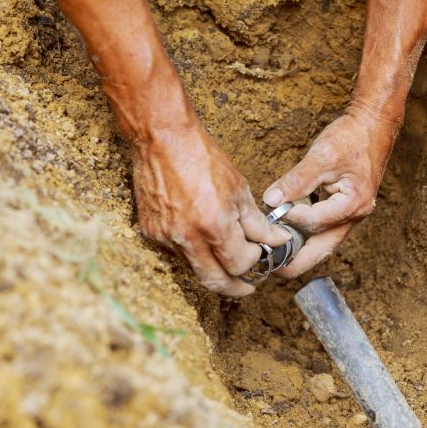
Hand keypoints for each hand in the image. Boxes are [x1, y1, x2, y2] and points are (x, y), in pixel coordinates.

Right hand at [132, 122, 288, 296]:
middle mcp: (187, 238)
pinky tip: (204, 240)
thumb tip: (275, 241)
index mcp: (214, 226)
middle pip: (215, 282)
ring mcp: (166, 238)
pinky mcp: (151, 233)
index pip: (240, 265)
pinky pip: (177, 254)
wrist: (162, 139)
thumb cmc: (203, 158)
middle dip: (236, 288)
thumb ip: (257, 222)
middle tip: (249, 286)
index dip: (254, 261)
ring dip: (215, 270)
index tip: (260, 253)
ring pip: (195, 270)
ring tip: (229, 261)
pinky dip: (195, 254)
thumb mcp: (239, 189)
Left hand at [263, 102, 400, 276]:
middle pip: (324, 248)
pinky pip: (325, 228)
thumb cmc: (352, 138)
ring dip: (303, 250)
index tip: (275, 209)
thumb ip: (296, 181)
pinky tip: (290, 235)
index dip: (293, 218)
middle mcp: (355, 214)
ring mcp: (351, 214)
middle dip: (299, 262)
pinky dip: (308, 234)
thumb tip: (271, 200)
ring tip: (278, 258)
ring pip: (324, 241)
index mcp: (353, 204)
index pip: (316, 222)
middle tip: (274, 271)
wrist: (372, 126)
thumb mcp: (321, 156)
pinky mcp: (345, 208)